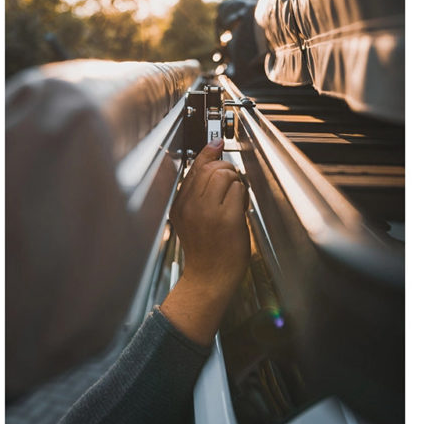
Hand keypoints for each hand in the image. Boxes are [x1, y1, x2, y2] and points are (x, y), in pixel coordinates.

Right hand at [160, 138, 249, 345]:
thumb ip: (197, 193)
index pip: (194, 168)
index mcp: (180, 205)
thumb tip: (209, 161)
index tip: (215, 143)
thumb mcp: (190, 220)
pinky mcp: (226, 219)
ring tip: (235, 197)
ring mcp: (208, 212)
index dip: (208, 153)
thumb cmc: (203, 252)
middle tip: (231, 184)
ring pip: (225, 174)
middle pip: (211, 167)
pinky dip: (243, 194)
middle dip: (226, 169)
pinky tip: (240, 207)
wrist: (208, 280)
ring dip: (236, 181)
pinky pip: (238, 189)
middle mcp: (191, 206)